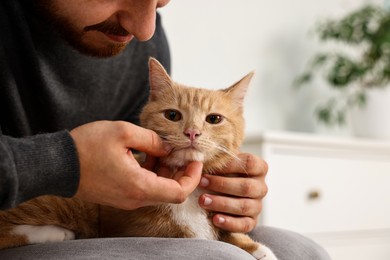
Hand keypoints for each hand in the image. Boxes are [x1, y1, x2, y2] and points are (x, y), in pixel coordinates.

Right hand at [71, 121, 202, 209]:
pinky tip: (146, 153)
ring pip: (157, 188)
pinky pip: (144, 187)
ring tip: (161, 148)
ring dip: (164, 170)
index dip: (192, 176)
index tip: (195, 159)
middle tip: (179, 150)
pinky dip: (151, 172)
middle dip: (179, 170)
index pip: (179, 192)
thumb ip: (152, 139)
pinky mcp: (120, 195)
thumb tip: (168, 147)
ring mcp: (127, 199)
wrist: (57, 164)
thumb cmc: (86, 147)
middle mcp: (135, 198)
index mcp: (140, 186)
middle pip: (170, 191)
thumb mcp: (123, 133)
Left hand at [198, 153, 267, 232]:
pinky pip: (244, 225)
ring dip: (221, 203)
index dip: (230, 165)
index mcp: (259, 168)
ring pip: (244, 206)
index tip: (210, 166)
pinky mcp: (252, 221)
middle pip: (246, 187)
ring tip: (203, 200)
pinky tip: (215, 219)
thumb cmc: (223, 173)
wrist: (223, 193)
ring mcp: (257, 205)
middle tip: (201, 182)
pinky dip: (229, 222)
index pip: (250, 163)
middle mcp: (261, 187)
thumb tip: (202, 156)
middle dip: (221, 185)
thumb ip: (218, 159)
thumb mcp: (223, 162)